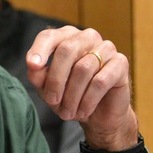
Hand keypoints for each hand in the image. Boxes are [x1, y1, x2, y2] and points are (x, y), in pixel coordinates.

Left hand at [25, 26, 138, 150]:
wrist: (99, 115)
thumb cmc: (70, 96)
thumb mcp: (48, 88)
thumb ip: (39, 76)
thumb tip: (33, 67)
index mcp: (66, 38)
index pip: (49, 36)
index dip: (39, 49)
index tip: (32, 65)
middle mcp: (86, 37)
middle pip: (66, 50)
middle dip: (56, 80)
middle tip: (52, 102)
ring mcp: (106, 47)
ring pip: (83, 68)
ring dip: (72, 95)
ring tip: (68, 112)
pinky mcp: (120, 63)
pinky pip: (101, 80)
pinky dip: (88, 100)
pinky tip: (83, 111)